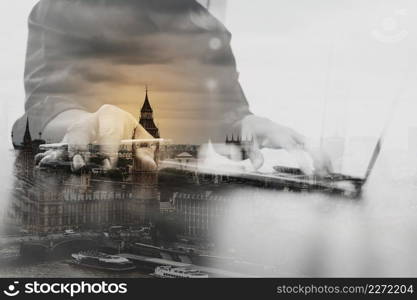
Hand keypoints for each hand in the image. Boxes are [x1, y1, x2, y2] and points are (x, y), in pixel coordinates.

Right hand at [36, 105, 156, 171]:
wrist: (107, 128)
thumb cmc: (129, 134)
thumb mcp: (140, 139)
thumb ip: (146, 152)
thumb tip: (151, 166)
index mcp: (111, 115)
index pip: (109, 130)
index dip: (109, 147)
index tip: (110, 164)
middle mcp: (89, 120)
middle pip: (81, 132)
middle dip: (81, 150)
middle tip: (83, 168)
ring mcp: (74, 131)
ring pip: (67, 141)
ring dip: (67, 158)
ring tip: (71, 172)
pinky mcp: (64, 143)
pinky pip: (57, 151)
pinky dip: (54, 161)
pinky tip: (52, 171)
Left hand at [241, 115, 332, 174]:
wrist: (255, 123)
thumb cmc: (251, 132)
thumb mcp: (247, 142)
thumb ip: (253, 153)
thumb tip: (257, 165)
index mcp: (278, 134)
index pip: (293, 147)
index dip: (302, 159)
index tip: (310, 171)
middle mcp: (290, 134)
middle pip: (309, 145)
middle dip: (319, 159)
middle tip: (324, 175)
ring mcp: (295, 137)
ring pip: (314, 147)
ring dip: (324, 159)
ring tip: (330, 173)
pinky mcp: (298, 141)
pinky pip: (312, 149)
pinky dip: (321, 157)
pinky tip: (325, 168)